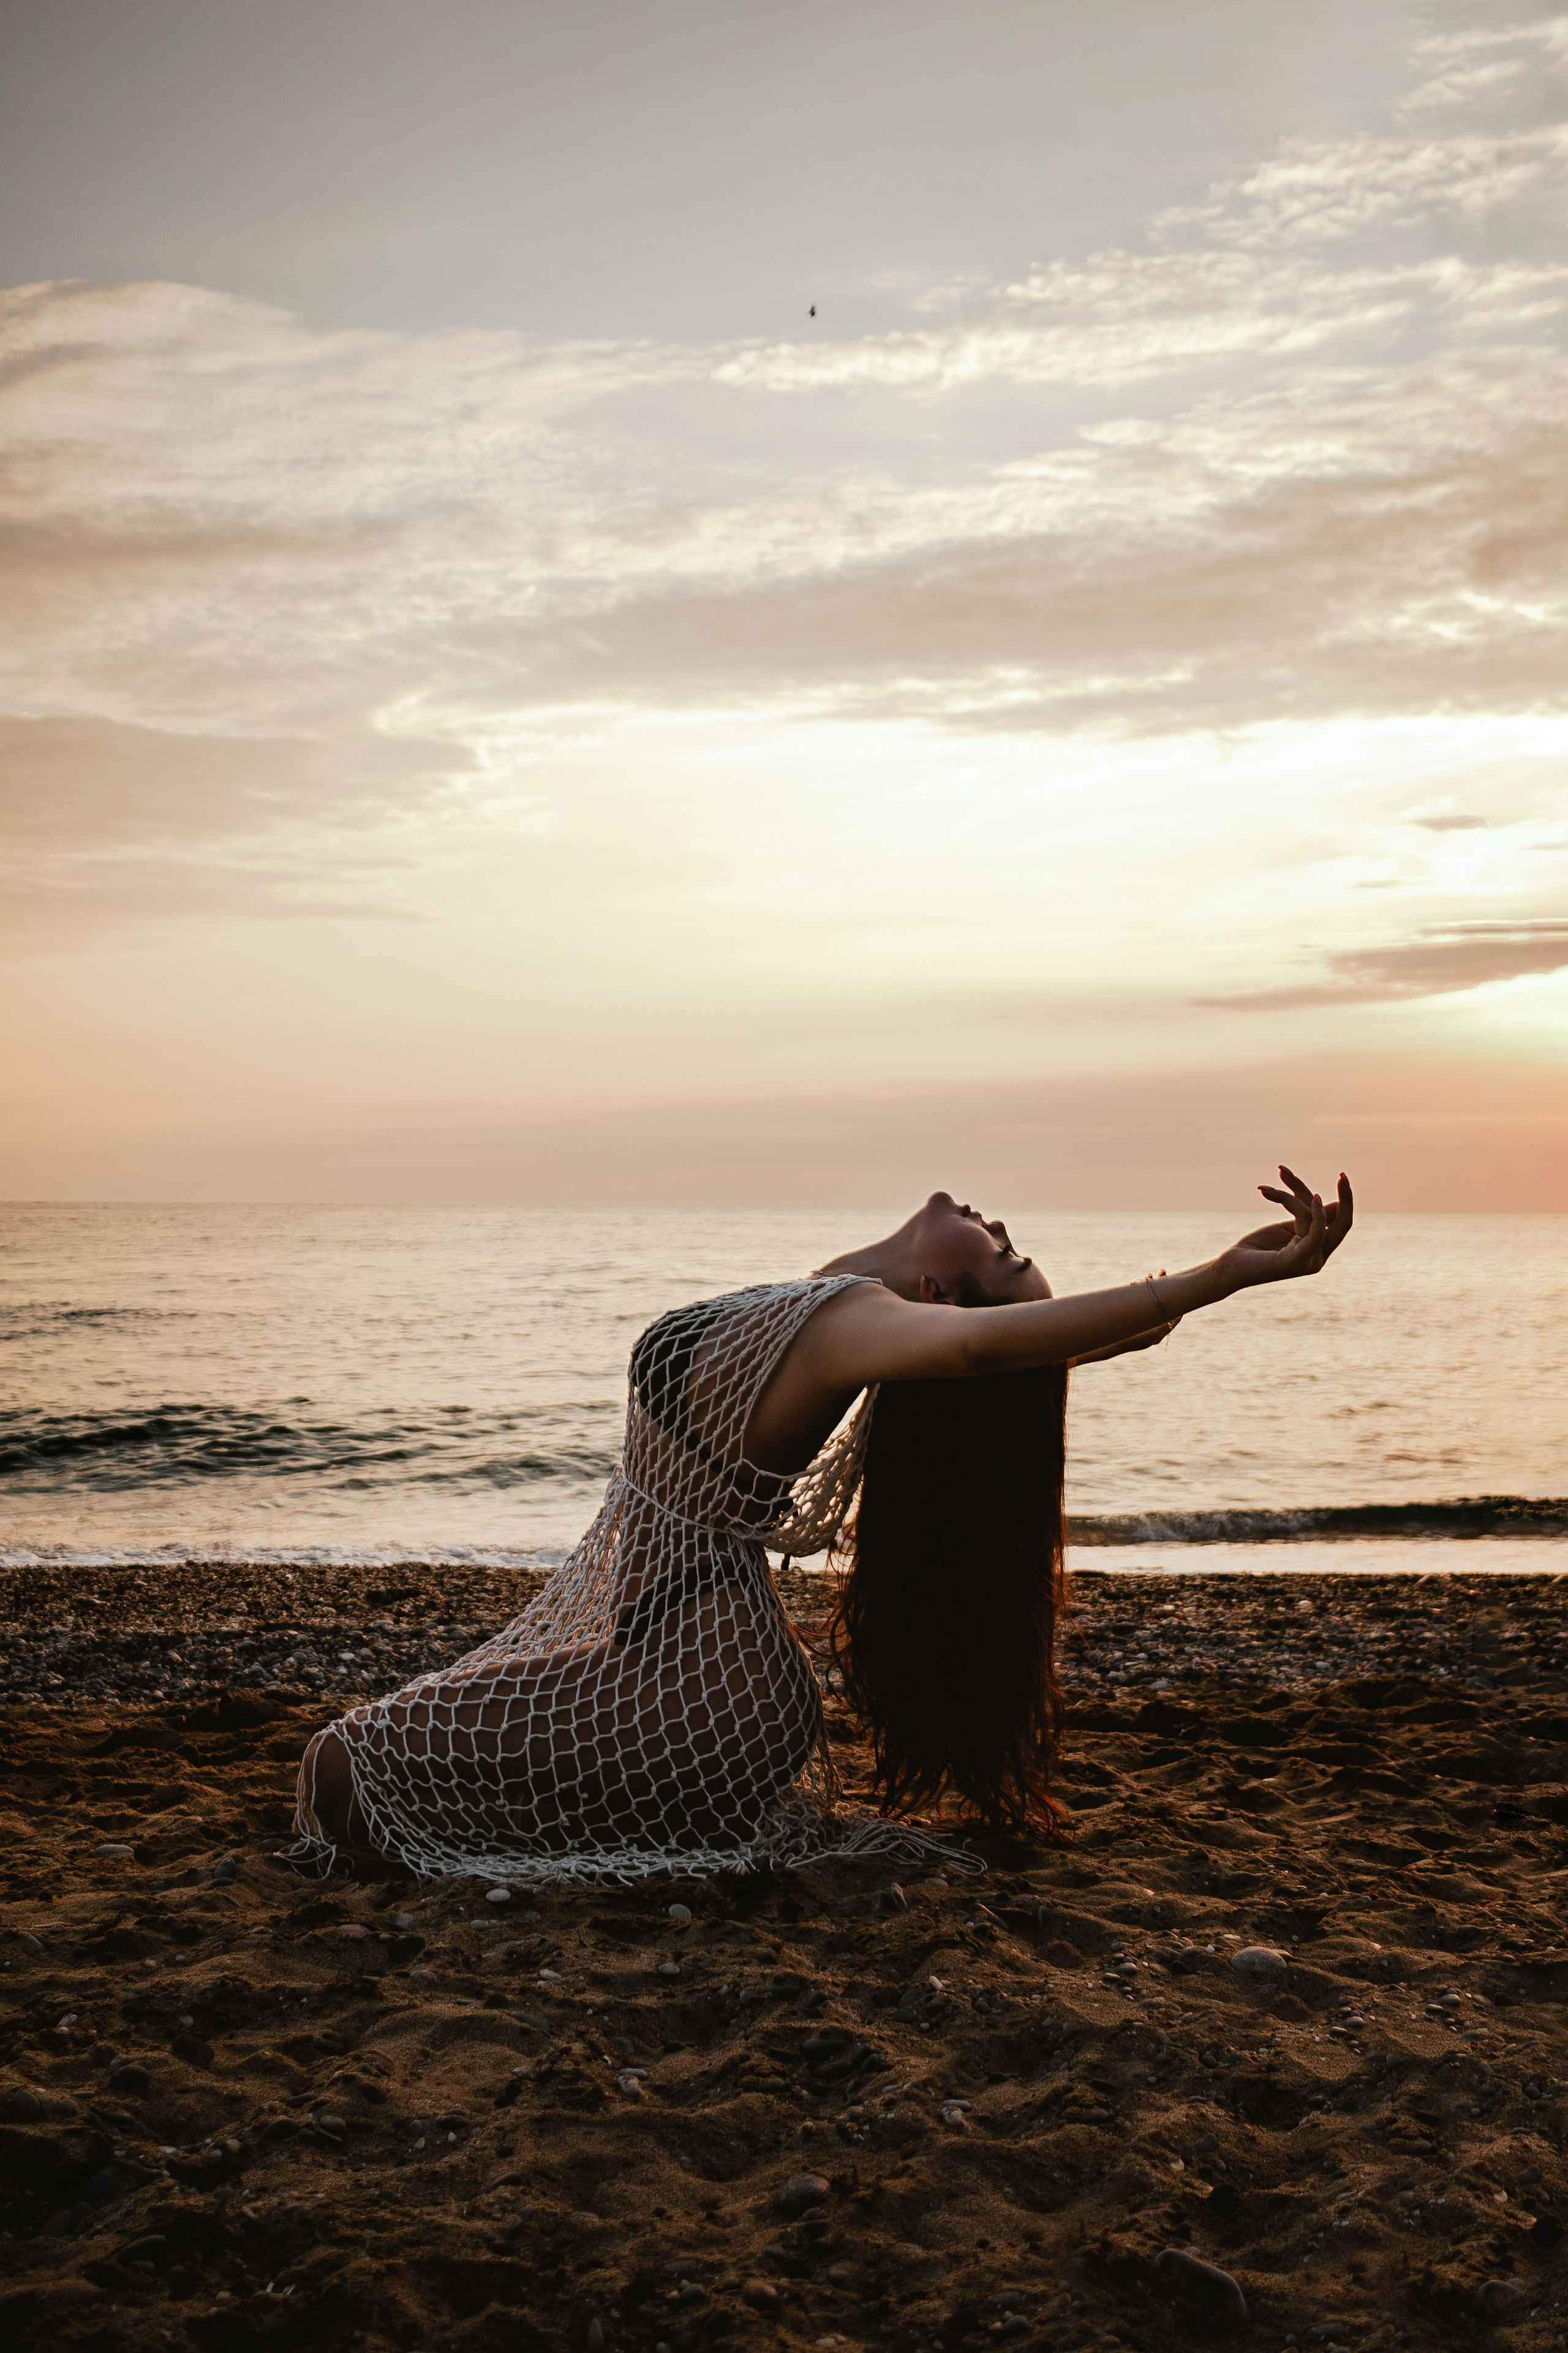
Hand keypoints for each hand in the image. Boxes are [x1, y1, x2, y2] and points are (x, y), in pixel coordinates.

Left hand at [1215, 1166, 1352, 1293]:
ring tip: (1266, 1190)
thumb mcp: (1287, 1227)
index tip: (1342, 1176)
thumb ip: (1308, 1217)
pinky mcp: (1296, 1261)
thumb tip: (1334, 1202)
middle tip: (1342, 1174)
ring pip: (1313, 1216)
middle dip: (1346, 1197)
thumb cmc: (1255, 1248)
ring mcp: (1309, 1261)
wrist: (1229, 1269)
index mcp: (1317, 1250)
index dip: (1344, 1200)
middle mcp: (1318, 1258)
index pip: (1339, 1223)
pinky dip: (1316, 1215)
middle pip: (1341, 1223)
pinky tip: (1315, 1198)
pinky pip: (1314, 1234)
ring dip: (1290, 1195)